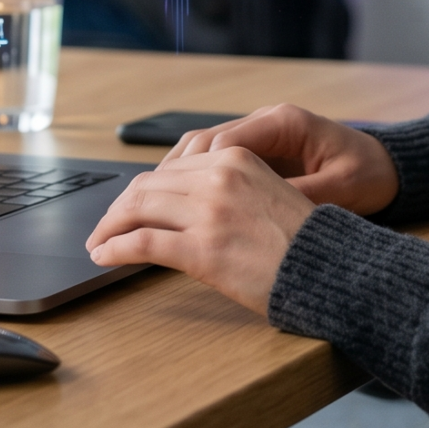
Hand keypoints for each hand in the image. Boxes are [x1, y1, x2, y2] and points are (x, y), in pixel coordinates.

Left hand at [84, 147, 316, 314]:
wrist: (330, 268)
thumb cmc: (303, 241)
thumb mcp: (266, 193)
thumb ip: (226, 189)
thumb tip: (183, 204)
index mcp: (235, 159)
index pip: (171, 168)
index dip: (142, 189)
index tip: (129, 205)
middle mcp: (218, 177)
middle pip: (148, 185)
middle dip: (119, 208)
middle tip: (105, 226)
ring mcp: (209, 212)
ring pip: (138, 209)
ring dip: (110, 226)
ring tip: (98, 242)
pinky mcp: (203, 249)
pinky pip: (142, 244)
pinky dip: (115, 248)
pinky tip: (104, 257)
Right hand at [162, 104, 398, 215]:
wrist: (388, 167)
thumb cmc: (367, 176)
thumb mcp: (339, 191)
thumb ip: (298, 196)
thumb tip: (258, 212)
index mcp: (283, 123)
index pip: (223, 142)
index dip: (191, 173)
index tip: (167, 200)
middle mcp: (264, 122)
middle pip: (201, 142)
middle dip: (168, 175)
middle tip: (136, 205)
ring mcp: (258, 135)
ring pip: (200, 149)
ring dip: (171, 176)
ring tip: (142, 206)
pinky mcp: (257, 152)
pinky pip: (212, 159)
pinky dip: (188, 178)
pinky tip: (171, 203)